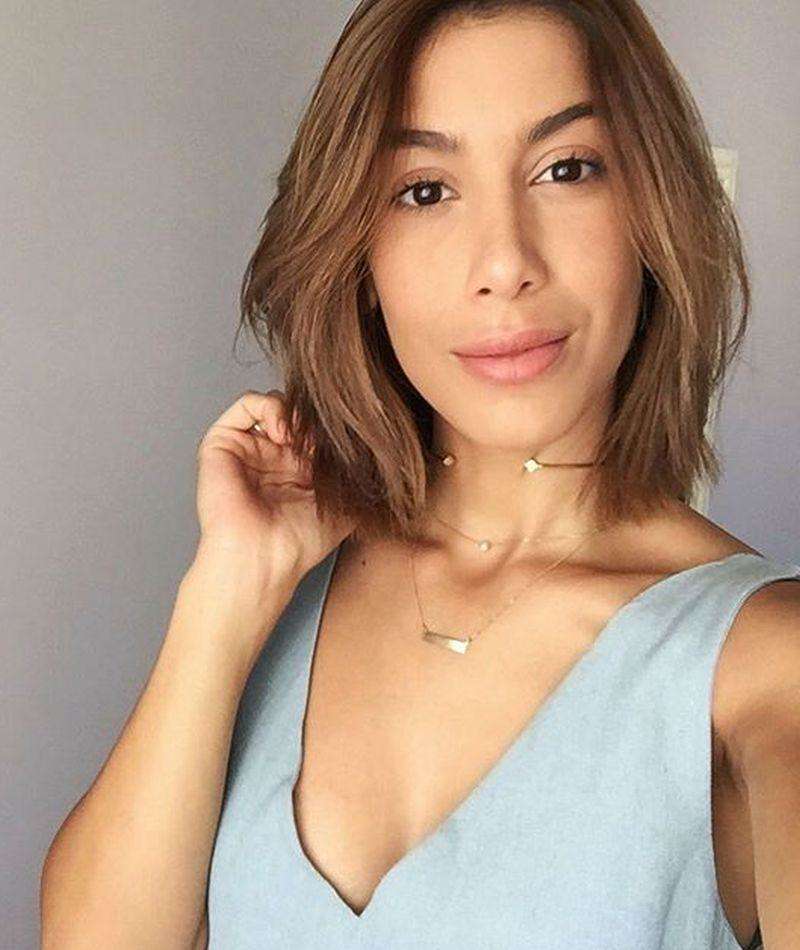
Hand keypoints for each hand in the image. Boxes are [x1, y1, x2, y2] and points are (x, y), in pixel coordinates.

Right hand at [193, 390, 357, 591]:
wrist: (264, 559)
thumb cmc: (299, 542)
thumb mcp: (344, 504)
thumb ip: (355, 476)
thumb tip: (374, 449)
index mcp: (296, 470)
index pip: (316, 429)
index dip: (331, 429)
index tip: (343, 443)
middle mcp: (271, 457)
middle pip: (296, 413)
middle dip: (314, 419)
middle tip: (322, 440)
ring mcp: (248, 449)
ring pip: (274, 404)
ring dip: (294, 412)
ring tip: (301, 438)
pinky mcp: (223, 443)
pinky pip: (247, 404)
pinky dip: (270, 407)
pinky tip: (283, 432)